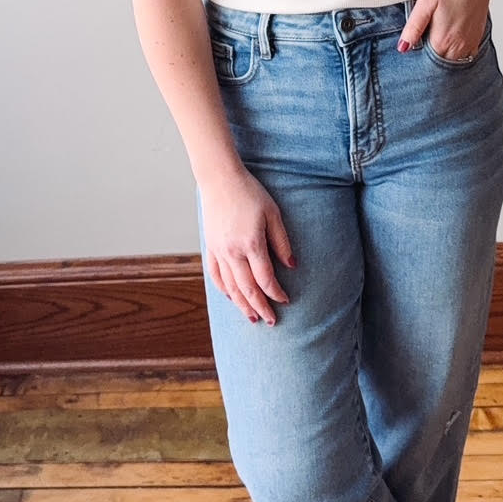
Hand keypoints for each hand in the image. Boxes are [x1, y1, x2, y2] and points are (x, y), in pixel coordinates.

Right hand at [199, 165, 295, 324]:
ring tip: (252, 317)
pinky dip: (224, 289)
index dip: (276, 293)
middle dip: (260, 307)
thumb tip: (292, 266)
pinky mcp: (210, 247)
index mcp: (251, 243)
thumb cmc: (250, 193)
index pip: (266, 278)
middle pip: (247, 288)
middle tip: (271, 321)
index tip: (286, 300)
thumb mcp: (273, 214)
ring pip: (230, 286)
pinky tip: (231, 298)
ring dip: (242, 304)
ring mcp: (219, 251)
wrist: (220, 179)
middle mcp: (232, 252)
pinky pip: (216, 275)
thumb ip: (282, 242)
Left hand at [397, 0, 493, 59]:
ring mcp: (471, 41)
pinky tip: (452, 35)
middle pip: (441, 63)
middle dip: (431, 57)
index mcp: (443, 40)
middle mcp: (459, 46)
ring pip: (454, 60)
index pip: (427, 62)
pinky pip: (467, 53)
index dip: (418, 57)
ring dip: (445, 54)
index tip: (415, 45)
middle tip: (425, 38)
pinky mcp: (478, 35)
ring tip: (437, 36)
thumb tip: (403, 48)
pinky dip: (458, 50)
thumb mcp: (425, 3)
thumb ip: (413, 28)